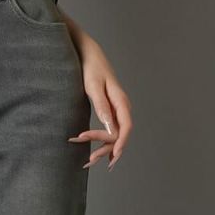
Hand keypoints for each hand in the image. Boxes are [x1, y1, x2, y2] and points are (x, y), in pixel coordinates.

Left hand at [65, 31, 133, 171]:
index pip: (126, 127)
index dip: (121, 144)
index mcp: (121, 101)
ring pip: (115, 133)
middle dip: (107, 149)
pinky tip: (96, 150)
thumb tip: (111, 127)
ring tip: (89, 160)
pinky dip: (102, 140)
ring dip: (104, 147)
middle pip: (121, 133)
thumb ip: (102, 105)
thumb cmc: (90, 67)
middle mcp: (122, 106)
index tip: (112, 157)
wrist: (88, 53)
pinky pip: (110, 129)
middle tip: (89, 161)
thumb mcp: (92, 86)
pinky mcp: (109, 110)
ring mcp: (116, 109)